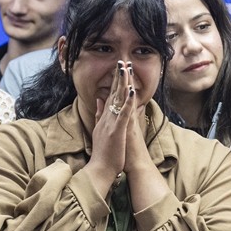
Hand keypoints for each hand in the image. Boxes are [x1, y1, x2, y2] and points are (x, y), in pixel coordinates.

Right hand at [82, 60, 135, 187]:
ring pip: (118, 100)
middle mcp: (107, 117)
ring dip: (122, 84)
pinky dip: (127, 102)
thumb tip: (99, 99)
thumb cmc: (104, 153)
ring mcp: (111, 123)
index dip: (115, 82)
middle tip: (122, 60)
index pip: (110, 96)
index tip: (119, 68)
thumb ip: (99, 114)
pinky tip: (131, 91)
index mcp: (105, 118)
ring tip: (126, 69)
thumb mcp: (100, 130)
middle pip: (113, 93)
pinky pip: (123, 114)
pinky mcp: (117, 131)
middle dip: (118, 77)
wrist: (100, 170)